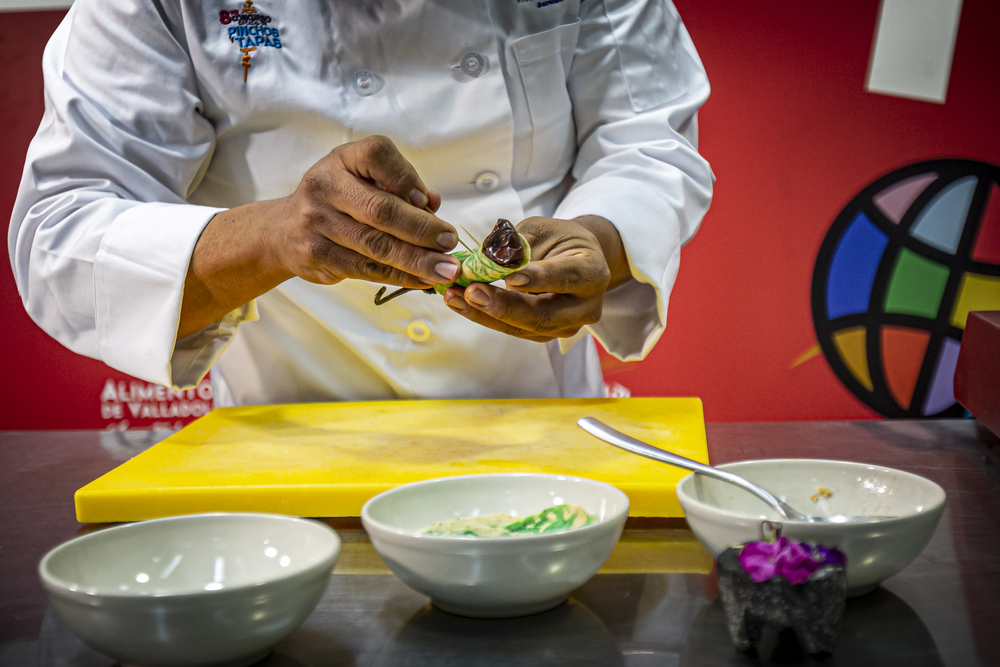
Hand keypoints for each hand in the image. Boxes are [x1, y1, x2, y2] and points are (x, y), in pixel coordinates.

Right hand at [275, 135, 460, 286]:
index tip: (429, 202)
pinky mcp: (317, 255)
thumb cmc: (338, 200)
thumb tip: (433, 204)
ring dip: (417, 260)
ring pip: (376, 245)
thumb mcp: (362, 178)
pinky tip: (422, 279)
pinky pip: (366, 269)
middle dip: (422, 229)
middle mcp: (325, 186)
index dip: (406, 178)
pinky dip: (400, 276)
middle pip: (381, 210)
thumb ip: (399, 186)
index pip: (377, 156)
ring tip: (446, 269)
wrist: (282, 230)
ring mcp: (317, 222)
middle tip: (450, 243)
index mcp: (342, 159)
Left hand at [441, 216, 631, 341]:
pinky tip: (460, 302)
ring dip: (485, 313)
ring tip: (455, 296)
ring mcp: (566, 325)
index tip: (510, 278)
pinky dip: (484, 316)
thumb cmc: (558, 240)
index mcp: (592, 271)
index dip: (539, 279)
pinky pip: (512, 329)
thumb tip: (486, 258)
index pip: (567, 277)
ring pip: (524, 327)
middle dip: (504, 306)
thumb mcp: (542, 229)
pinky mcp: (544, 334)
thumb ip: (518, 245)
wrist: (572, 259)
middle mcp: (585, 306)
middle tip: (472, 291)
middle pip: (544, 314)